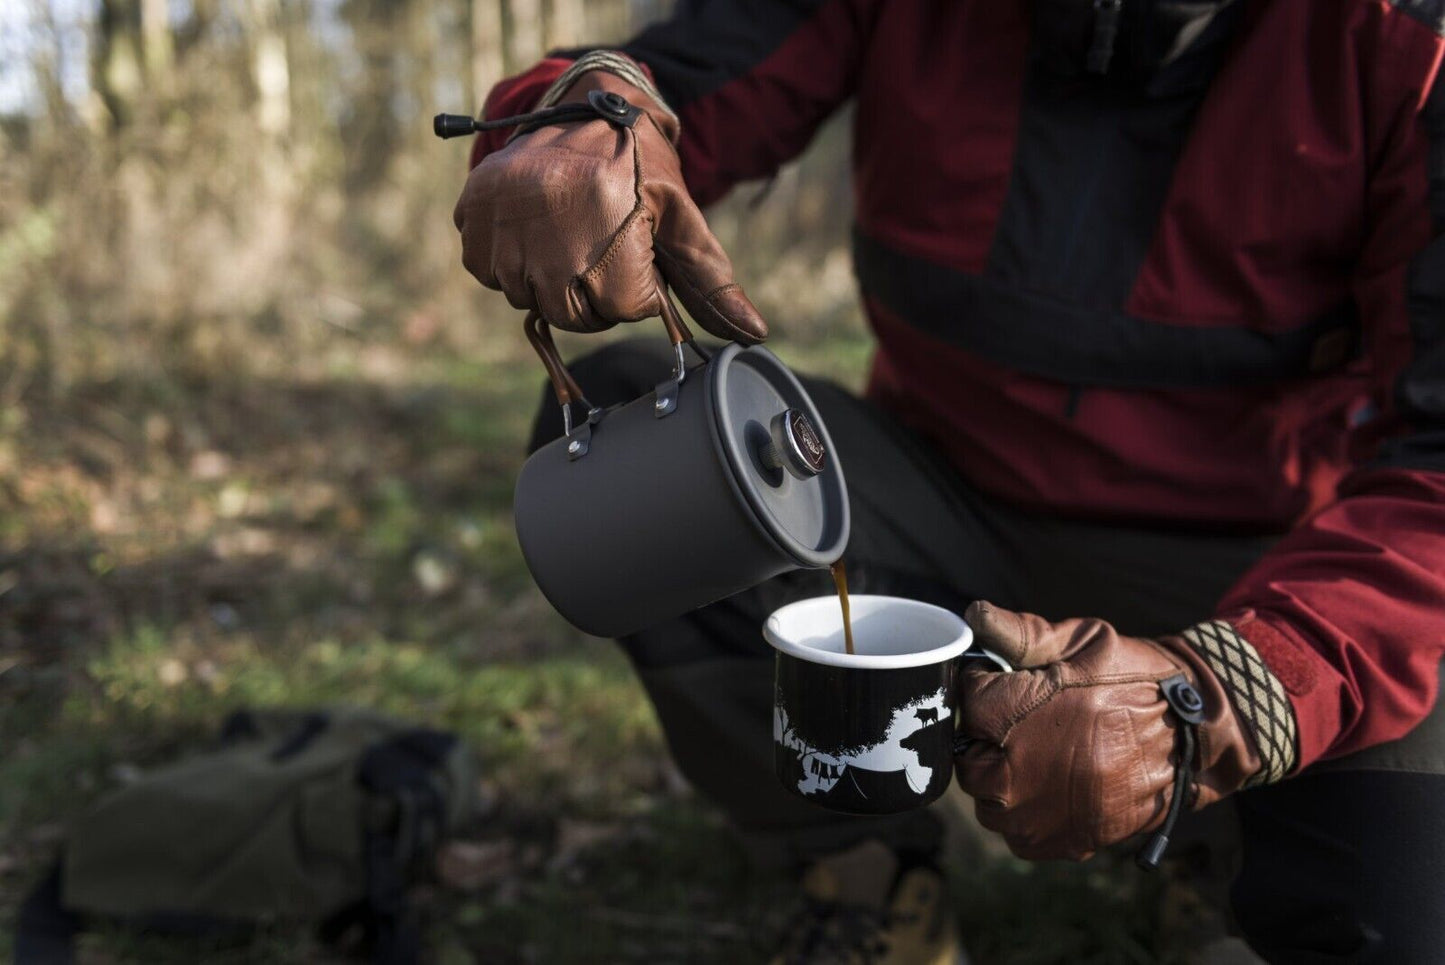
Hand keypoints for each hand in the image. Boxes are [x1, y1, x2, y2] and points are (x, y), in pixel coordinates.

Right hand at [452, 62, 765, 342]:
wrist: (592, 107)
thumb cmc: (644, 171)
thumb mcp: (682, 220)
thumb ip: (712, 283)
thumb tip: (754, 334)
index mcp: (610, 212)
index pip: (621, 307)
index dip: (633, 292)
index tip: (634, 258)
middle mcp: (552, 212)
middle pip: (569, 313)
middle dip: (590, 296)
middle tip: (598, 254)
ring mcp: (506, 209)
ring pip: (525, 297)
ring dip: (547, 281)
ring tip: (566, 235)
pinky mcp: (473, 205)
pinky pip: (486, 272)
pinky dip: (507, 264)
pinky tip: (531, 231)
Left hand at [953, 602, 1296, 860]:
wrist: (1197, 737)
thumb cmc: (1137, 682)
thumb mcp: (1082, 643)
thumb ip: (1021, 633)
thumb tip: (976, 615)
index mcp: (1016, 715)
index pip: (968, 698)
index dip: (985, 683)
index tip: (1009, 680)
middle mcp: (1017, 774)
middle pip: (968, 755)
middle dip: (987, 734)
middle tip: (1023, 720)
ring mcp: (1037, 815)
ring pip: (987, 798)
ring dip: (1002, 776)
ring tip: (1039, 754)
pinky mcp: (1060, 843)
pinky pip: (1016, 831)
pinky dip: (1026, 810)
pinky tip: (1052, 784)